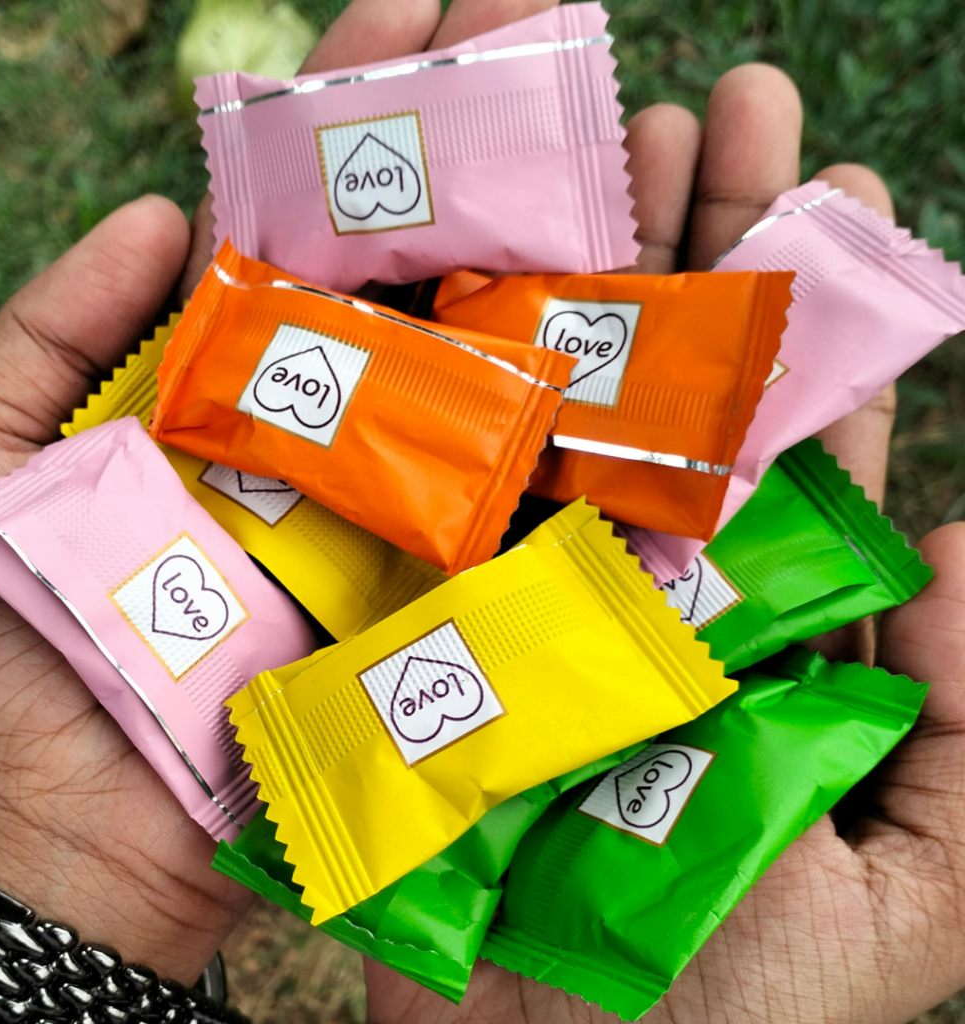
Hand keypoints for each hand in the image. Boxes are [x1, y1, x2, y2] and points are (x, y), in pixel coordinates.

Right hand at [341, 4, 952, 1023]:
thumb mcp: (905, 908)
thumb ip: (962, 737)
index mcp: (756, 622)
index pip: (791, 438)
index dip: (813, 314)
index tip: (837, 186)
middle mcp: (641, 582)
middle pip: (674, 384)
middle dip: (705, 240)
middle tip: (722, 97)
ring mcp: (528, 589)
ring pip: (560, 405)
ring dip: (591, 273)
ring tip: (615, 133)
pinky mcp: (431, 623)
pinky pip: (445, 488)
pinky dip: (457, 385)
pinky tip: (469, 272)